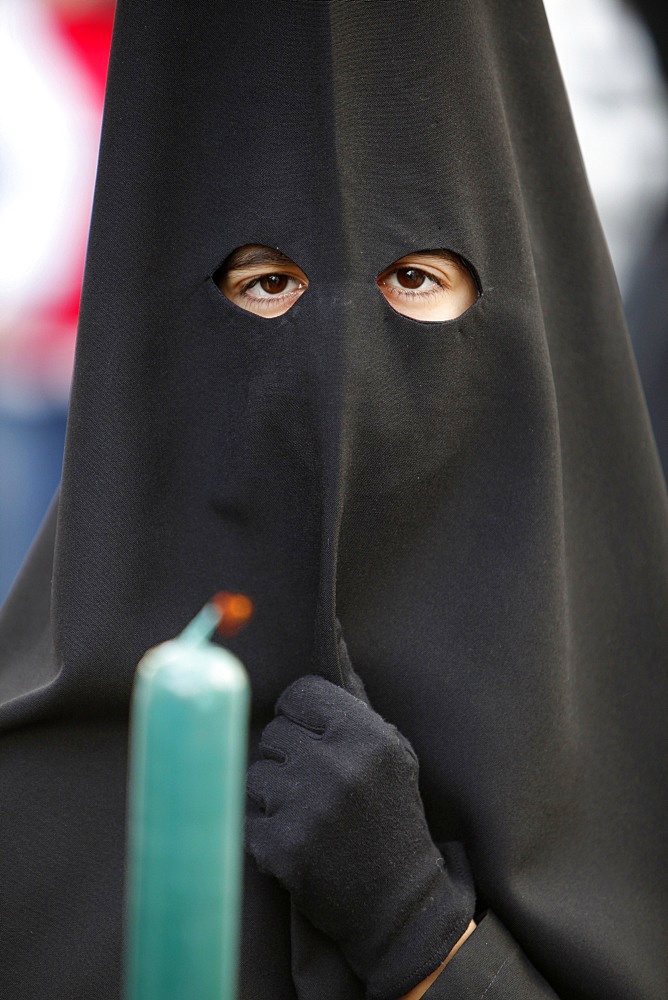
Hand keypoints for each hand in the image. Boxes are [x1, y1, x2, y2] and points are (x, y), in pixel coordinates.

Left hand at [246, 655, 475, 999]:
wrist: (398, 902)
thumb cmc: (393, 817)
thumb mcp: (394, 753)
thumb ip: (356, 707)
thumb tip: (329, 648)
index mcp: (365, 735)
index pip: (298, 694)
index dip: (301, 715)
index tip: (312, 736)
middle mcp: (335, 766)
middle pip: (273, 733)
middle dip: (289, 756)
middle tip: (315, 784)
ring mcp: (306, 808)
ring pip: (256, 773)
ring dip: (274, 793)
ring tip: (308, 814)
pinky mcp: (281, 847)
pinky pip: (248, 816)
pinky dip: (266, 830)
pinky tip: (298, 841)